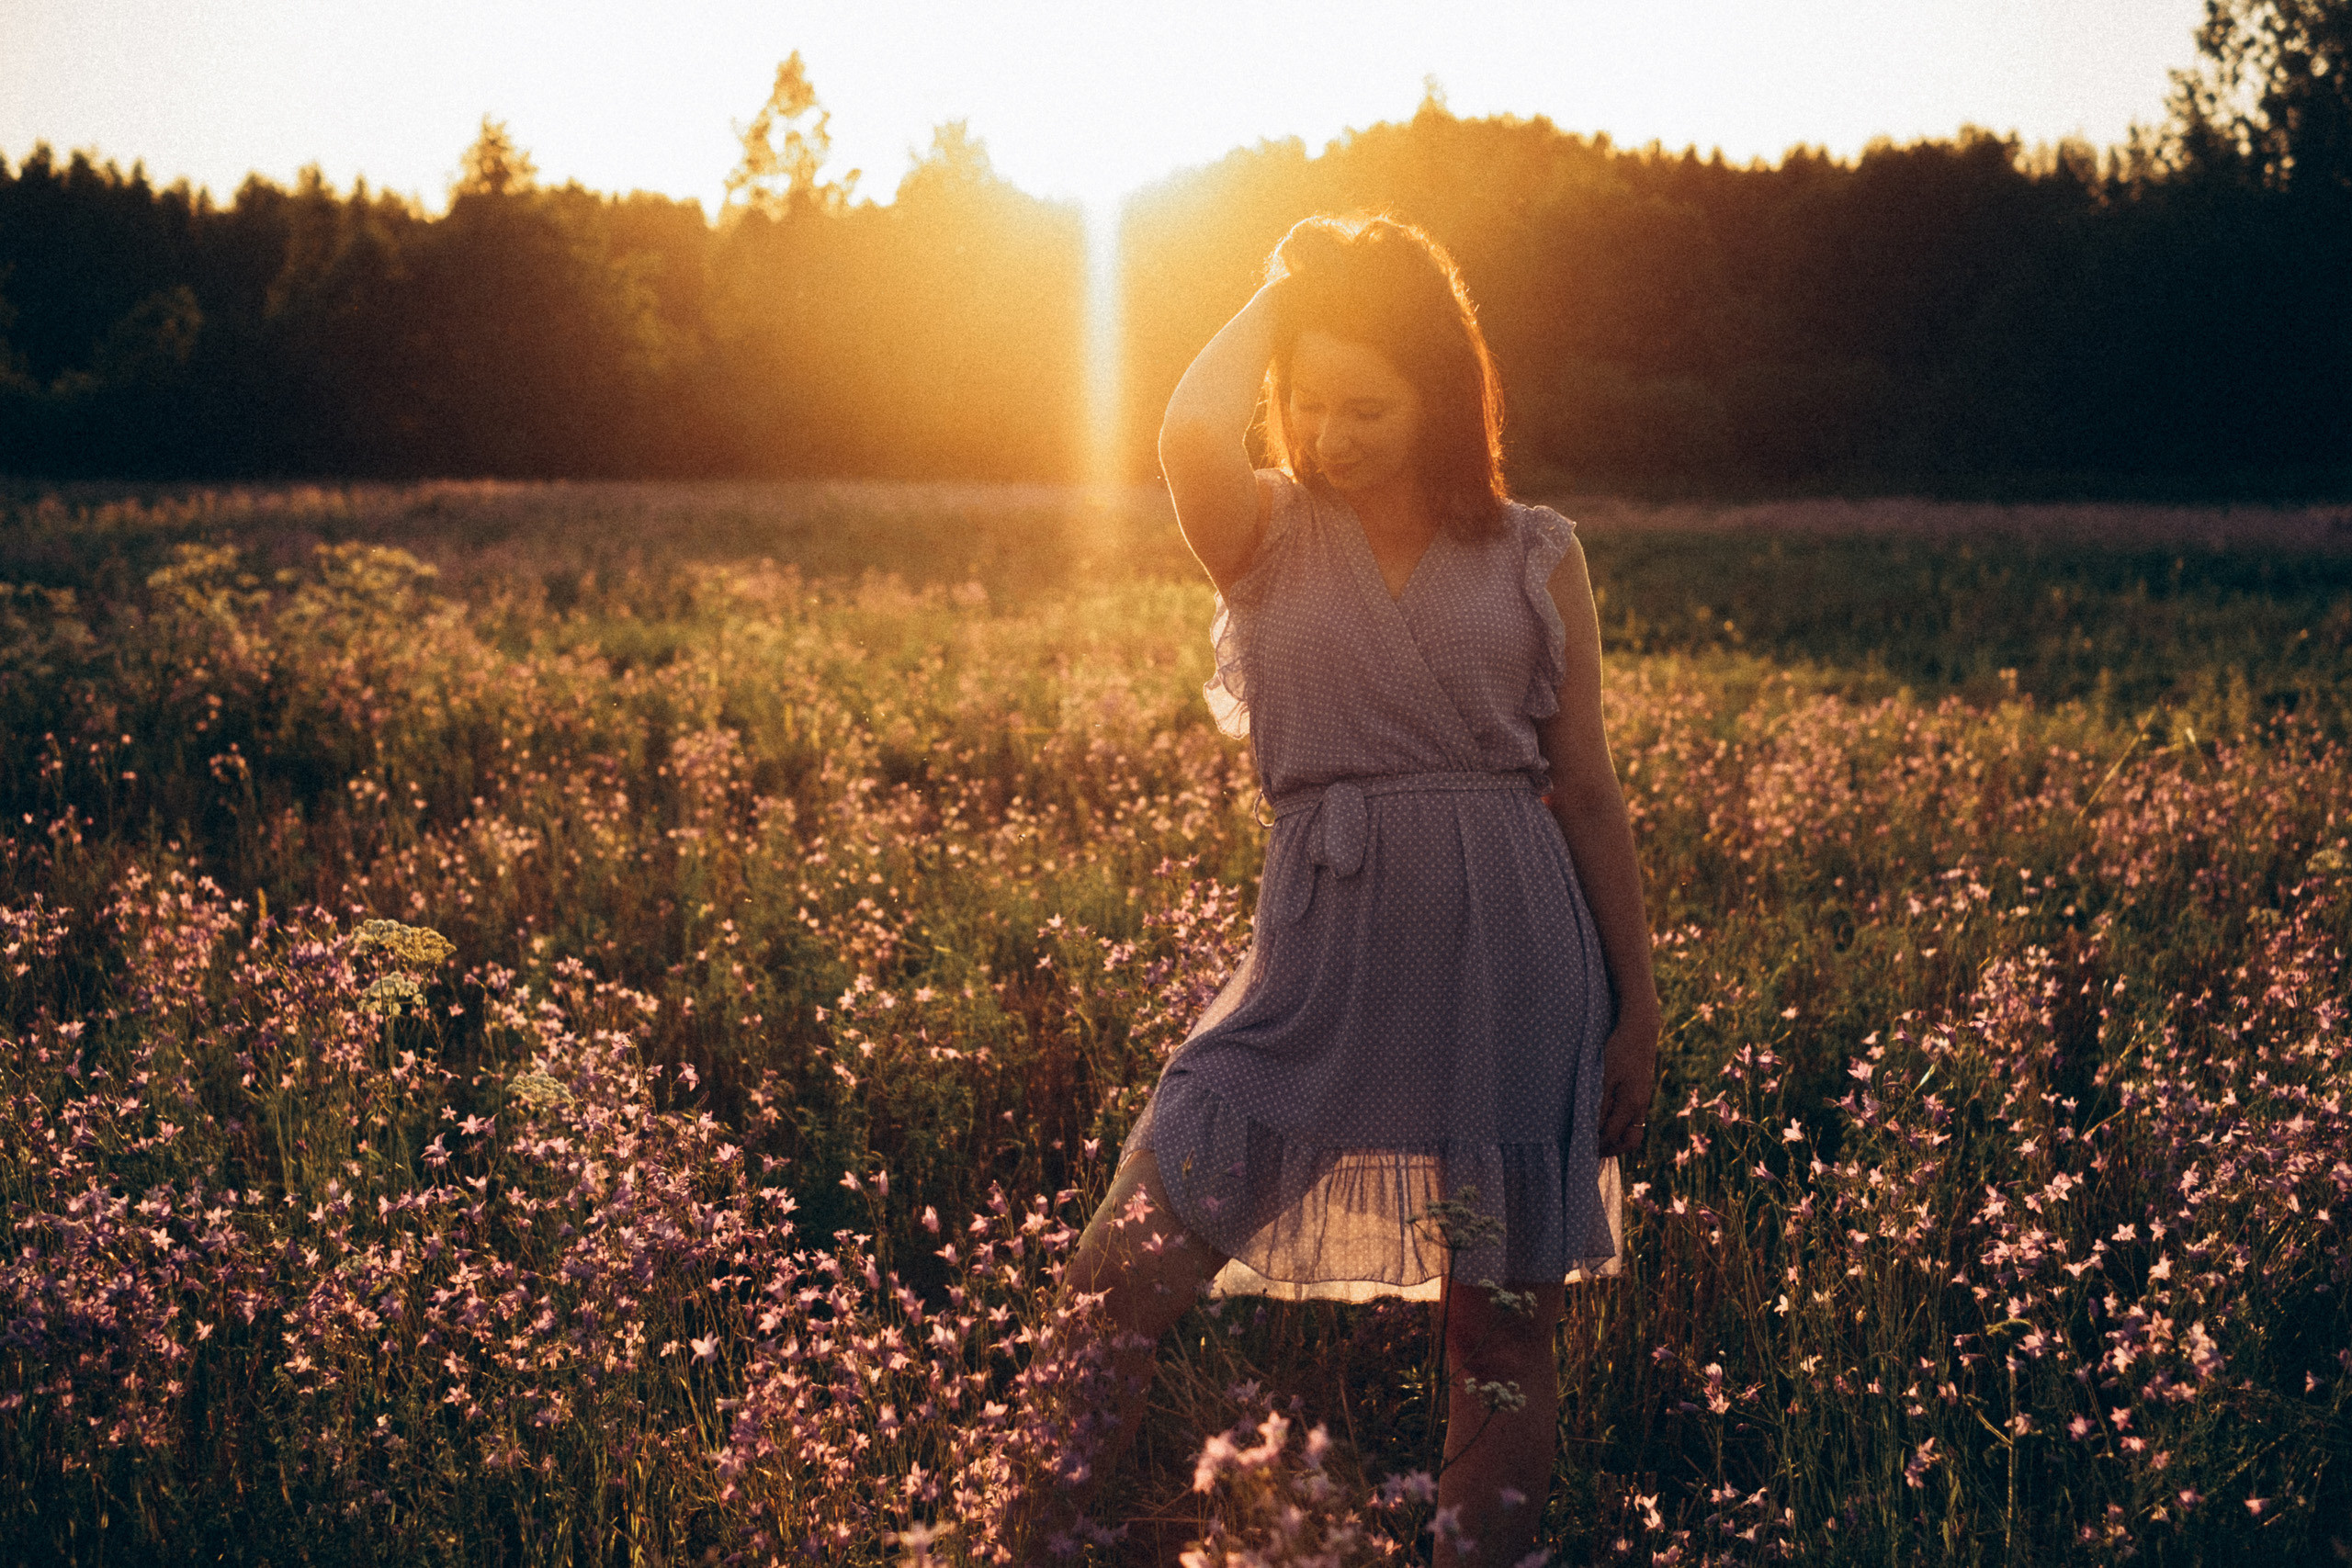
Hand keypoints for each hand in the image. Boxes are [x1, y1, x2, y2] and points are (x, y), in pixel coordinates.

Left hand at [1596, 1006, 1659, 1158]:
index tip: (1583, 1148)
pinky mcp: (1642, 1092)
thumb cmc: (1619, 1050)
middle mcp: (1641, 1105)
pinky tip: (1607, 1117)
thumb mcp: (1604, 1076)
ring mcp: (1644, 1099)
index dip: (1598, 1144)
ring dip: (1618, 1137)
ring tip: (1598, 1136)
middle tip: (1593, 1149)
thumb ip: (1601, 1103)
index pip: (1613, 1134)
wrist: (1640, 1030)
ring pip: (1634, 1130)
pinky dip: (1621, 1124)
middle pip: (1632, 1141)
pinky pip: (1634, 1117)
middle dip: (1613, 1148)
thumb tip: (1595, 1127)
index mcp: (1631, 1103)